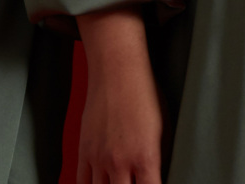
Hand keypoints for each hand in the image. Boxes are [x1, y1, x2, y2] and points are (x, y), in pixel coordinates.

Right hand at [78, 8, 164, 183]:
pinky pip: (81, 182)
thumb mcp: (163, 129)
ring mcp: (99, 158)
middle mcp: (120, 162)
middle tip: (134, 182)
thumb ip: (158, 159)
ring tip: (119, 182)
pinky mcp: (84, 150)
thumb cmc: (143, 93)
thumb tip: (156, 176)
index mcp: (145, 157)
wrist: (117, 71)